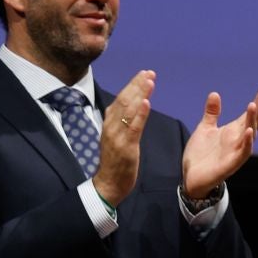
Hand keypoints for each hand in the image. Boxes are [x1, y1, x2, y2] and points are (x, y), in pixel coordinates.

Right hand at [94, 70, 154, 204]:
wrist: (108, 184)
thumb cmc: (115, 162)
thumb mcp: (117, 138)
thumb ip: (122, 123)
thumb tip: (131, 108)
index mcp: (109, 123)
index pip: (121, 99)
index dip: (132, 85)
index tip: (144, 74)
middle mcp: (111, 126)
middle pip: (124, 100)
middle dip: (137, 85)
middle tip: (150, 72)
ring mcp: (117, 136)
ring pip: (128, 110)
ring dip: (139, 94)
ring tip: (149, 80)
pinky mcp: (125, 147)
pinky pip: (133, 127)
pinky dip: (140, 114)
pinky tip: (147, 102)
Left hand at [182, 86, 257, 198]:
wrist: (191, 178)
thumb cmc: (200, 155)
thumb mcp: (205, 129)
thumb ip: (212, 113)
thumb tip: (215, 94)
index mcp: (233, 132)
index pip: (248, 115)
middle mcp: (238, 140)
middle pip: (254, 122)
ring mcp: (236, 151)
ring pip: (250, 134)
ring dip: (252, 120)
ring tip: (253, 105)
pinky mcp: (232, 163)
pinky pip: (243, 152)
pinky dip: (247, 142)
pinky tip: (249, 131)